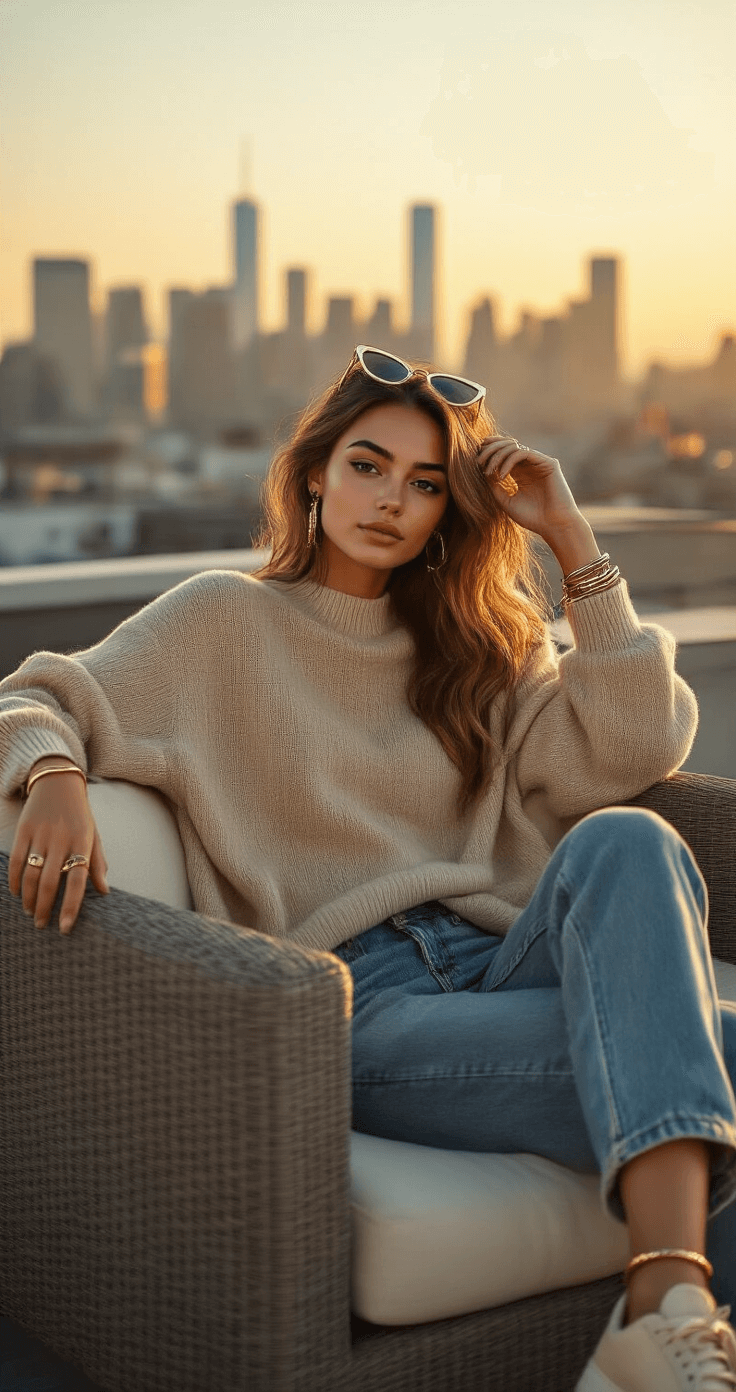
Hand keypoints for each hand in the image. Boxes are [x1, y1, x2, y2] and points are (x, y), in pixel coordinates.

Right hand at [8, 771, 107, 933]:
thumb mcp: (94, 835)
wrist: (58, 782)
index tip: (65, 928)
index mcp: (83, 842)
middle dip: (44, 909)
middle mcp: (62, 840)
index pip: (78, 880)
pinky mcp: (24, 830)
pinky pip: (16, 860)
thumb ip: (97, 863)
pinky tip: (16, 893)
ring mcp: (41, 834)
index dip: (70, 906)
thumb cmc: (79, 815)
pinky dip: (14, 881)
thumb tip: (104, 891)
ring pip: (30, 875)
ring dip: (28, 898)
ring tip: (30, 912)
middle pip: (50, 882)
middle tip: (42, 925)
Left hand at [478, 436, 582, 543]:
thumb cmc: (532, 518)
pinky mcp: (548, 463)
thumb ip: (495, 486)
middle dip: (490, 450)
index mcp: (521, 473)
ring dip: (497, 455)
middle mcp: (530, 465)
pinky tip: (502, 475)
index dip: (489, 451)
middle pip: (507, 445)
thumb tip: (482, 471)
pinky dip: (508, 461)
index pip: (503, 453)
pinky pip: (522, 453)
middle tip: (478, 461)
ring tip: (488, 470)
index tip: (475, 460)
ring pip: (513, 446)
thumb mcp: (506, 501)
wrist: (554, 526)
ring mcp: (539, 462)